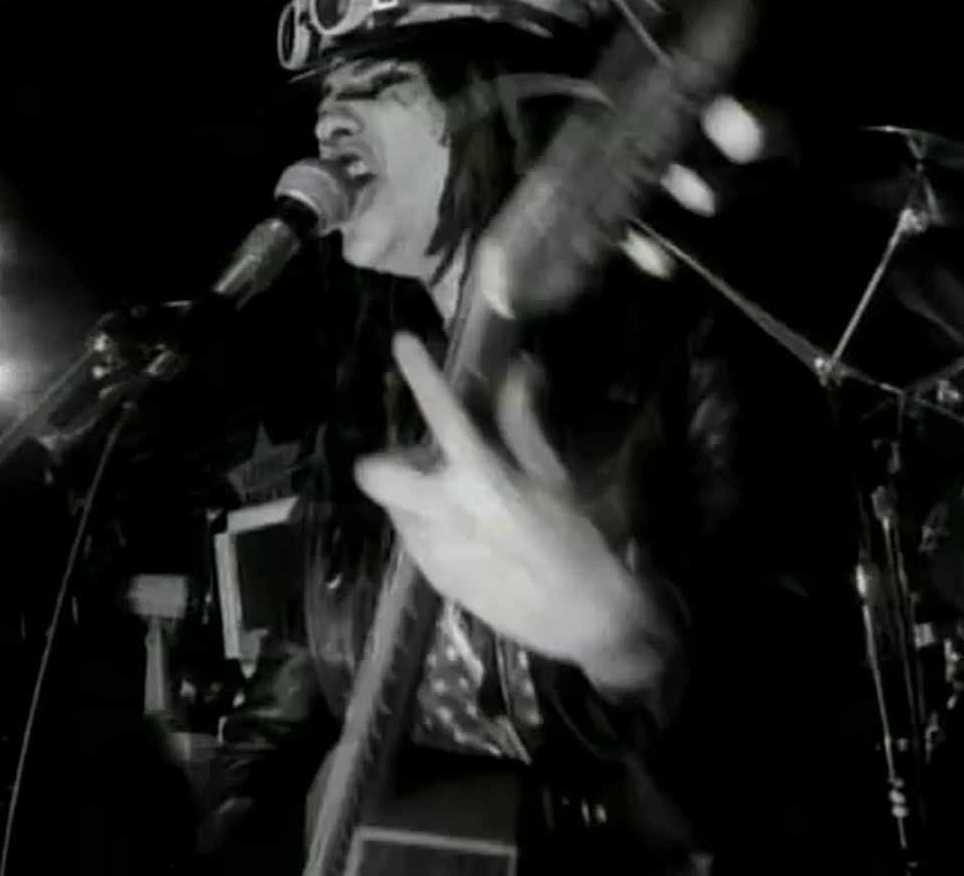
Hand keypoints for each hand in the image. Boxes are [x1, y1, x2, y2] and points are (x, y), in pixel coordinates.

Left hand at [355, 334, 659, 689]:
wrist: (586, 622)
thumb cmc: (580, 543)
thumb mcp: (555, 478)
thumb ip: (523, 424)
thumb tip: (519, 370)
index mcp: (482, 480)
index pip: (443, 417)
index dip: (420, 375)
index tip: (401, 341)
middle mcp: (444, 514)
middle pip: (377, 474)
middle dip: (393, 462)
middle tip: (432, 462)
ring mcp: (432, 551)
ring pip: (395, 506)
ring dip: (415, 495)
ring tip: (460, 502)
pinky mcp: (433, 579)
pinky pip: (413, 537)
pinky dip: (429, 525)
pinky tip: (470, 537)